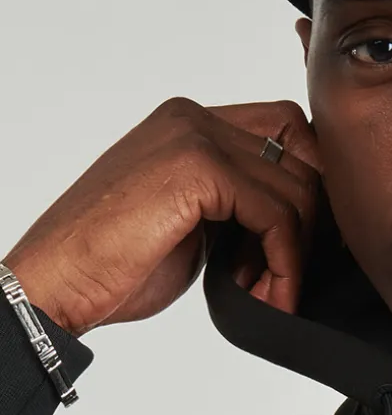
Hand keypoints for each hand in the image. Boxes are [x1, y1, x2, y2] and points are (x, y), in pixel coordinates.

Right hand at [2, 98, 321, 336]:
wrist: (57, 281)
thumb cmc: (115, 262)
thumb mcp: (193, 221)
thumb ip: (236, 203)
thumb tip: (295, 219)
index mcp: (190, 123)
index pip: (288, 129)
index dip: (311, 185)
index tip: (305, 243)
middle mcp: (194, 118)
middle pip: (303, 152)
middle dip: (311, 219)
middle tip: (288, 274)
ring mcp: (195, 137)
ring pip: (296, 188)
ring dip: (295, 253)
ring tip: (269, 294)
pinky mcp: (198, 169)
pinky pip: (276, 215)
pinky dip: (284, 264)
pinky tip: (267, 296)